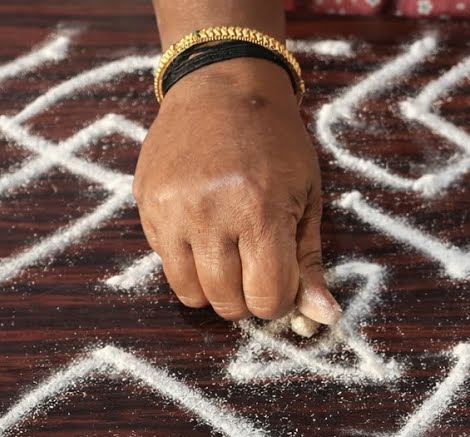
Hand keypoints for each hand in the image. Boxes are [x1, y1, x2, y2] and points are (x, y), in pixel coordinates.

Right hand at [133, 58, 341, 322]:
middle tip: (255, 266)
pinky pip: (166, 263)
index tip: (280, 278)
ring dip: (214, 287)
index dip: (278, 300)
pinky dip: (187, 261)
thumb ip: (310, 263)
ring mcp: (172, 210)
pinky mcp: (147, 204)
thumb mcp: (307, 197)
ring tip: (228, 255)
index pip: (266, 297)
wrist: (223, 85)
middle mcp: (211, 214)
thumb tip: (323, 318)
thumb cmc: (276, 142)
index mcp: (260, 210)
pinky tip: (203, 231)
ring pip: (191, 292)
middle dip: (246, 297)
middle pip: (227, 302)